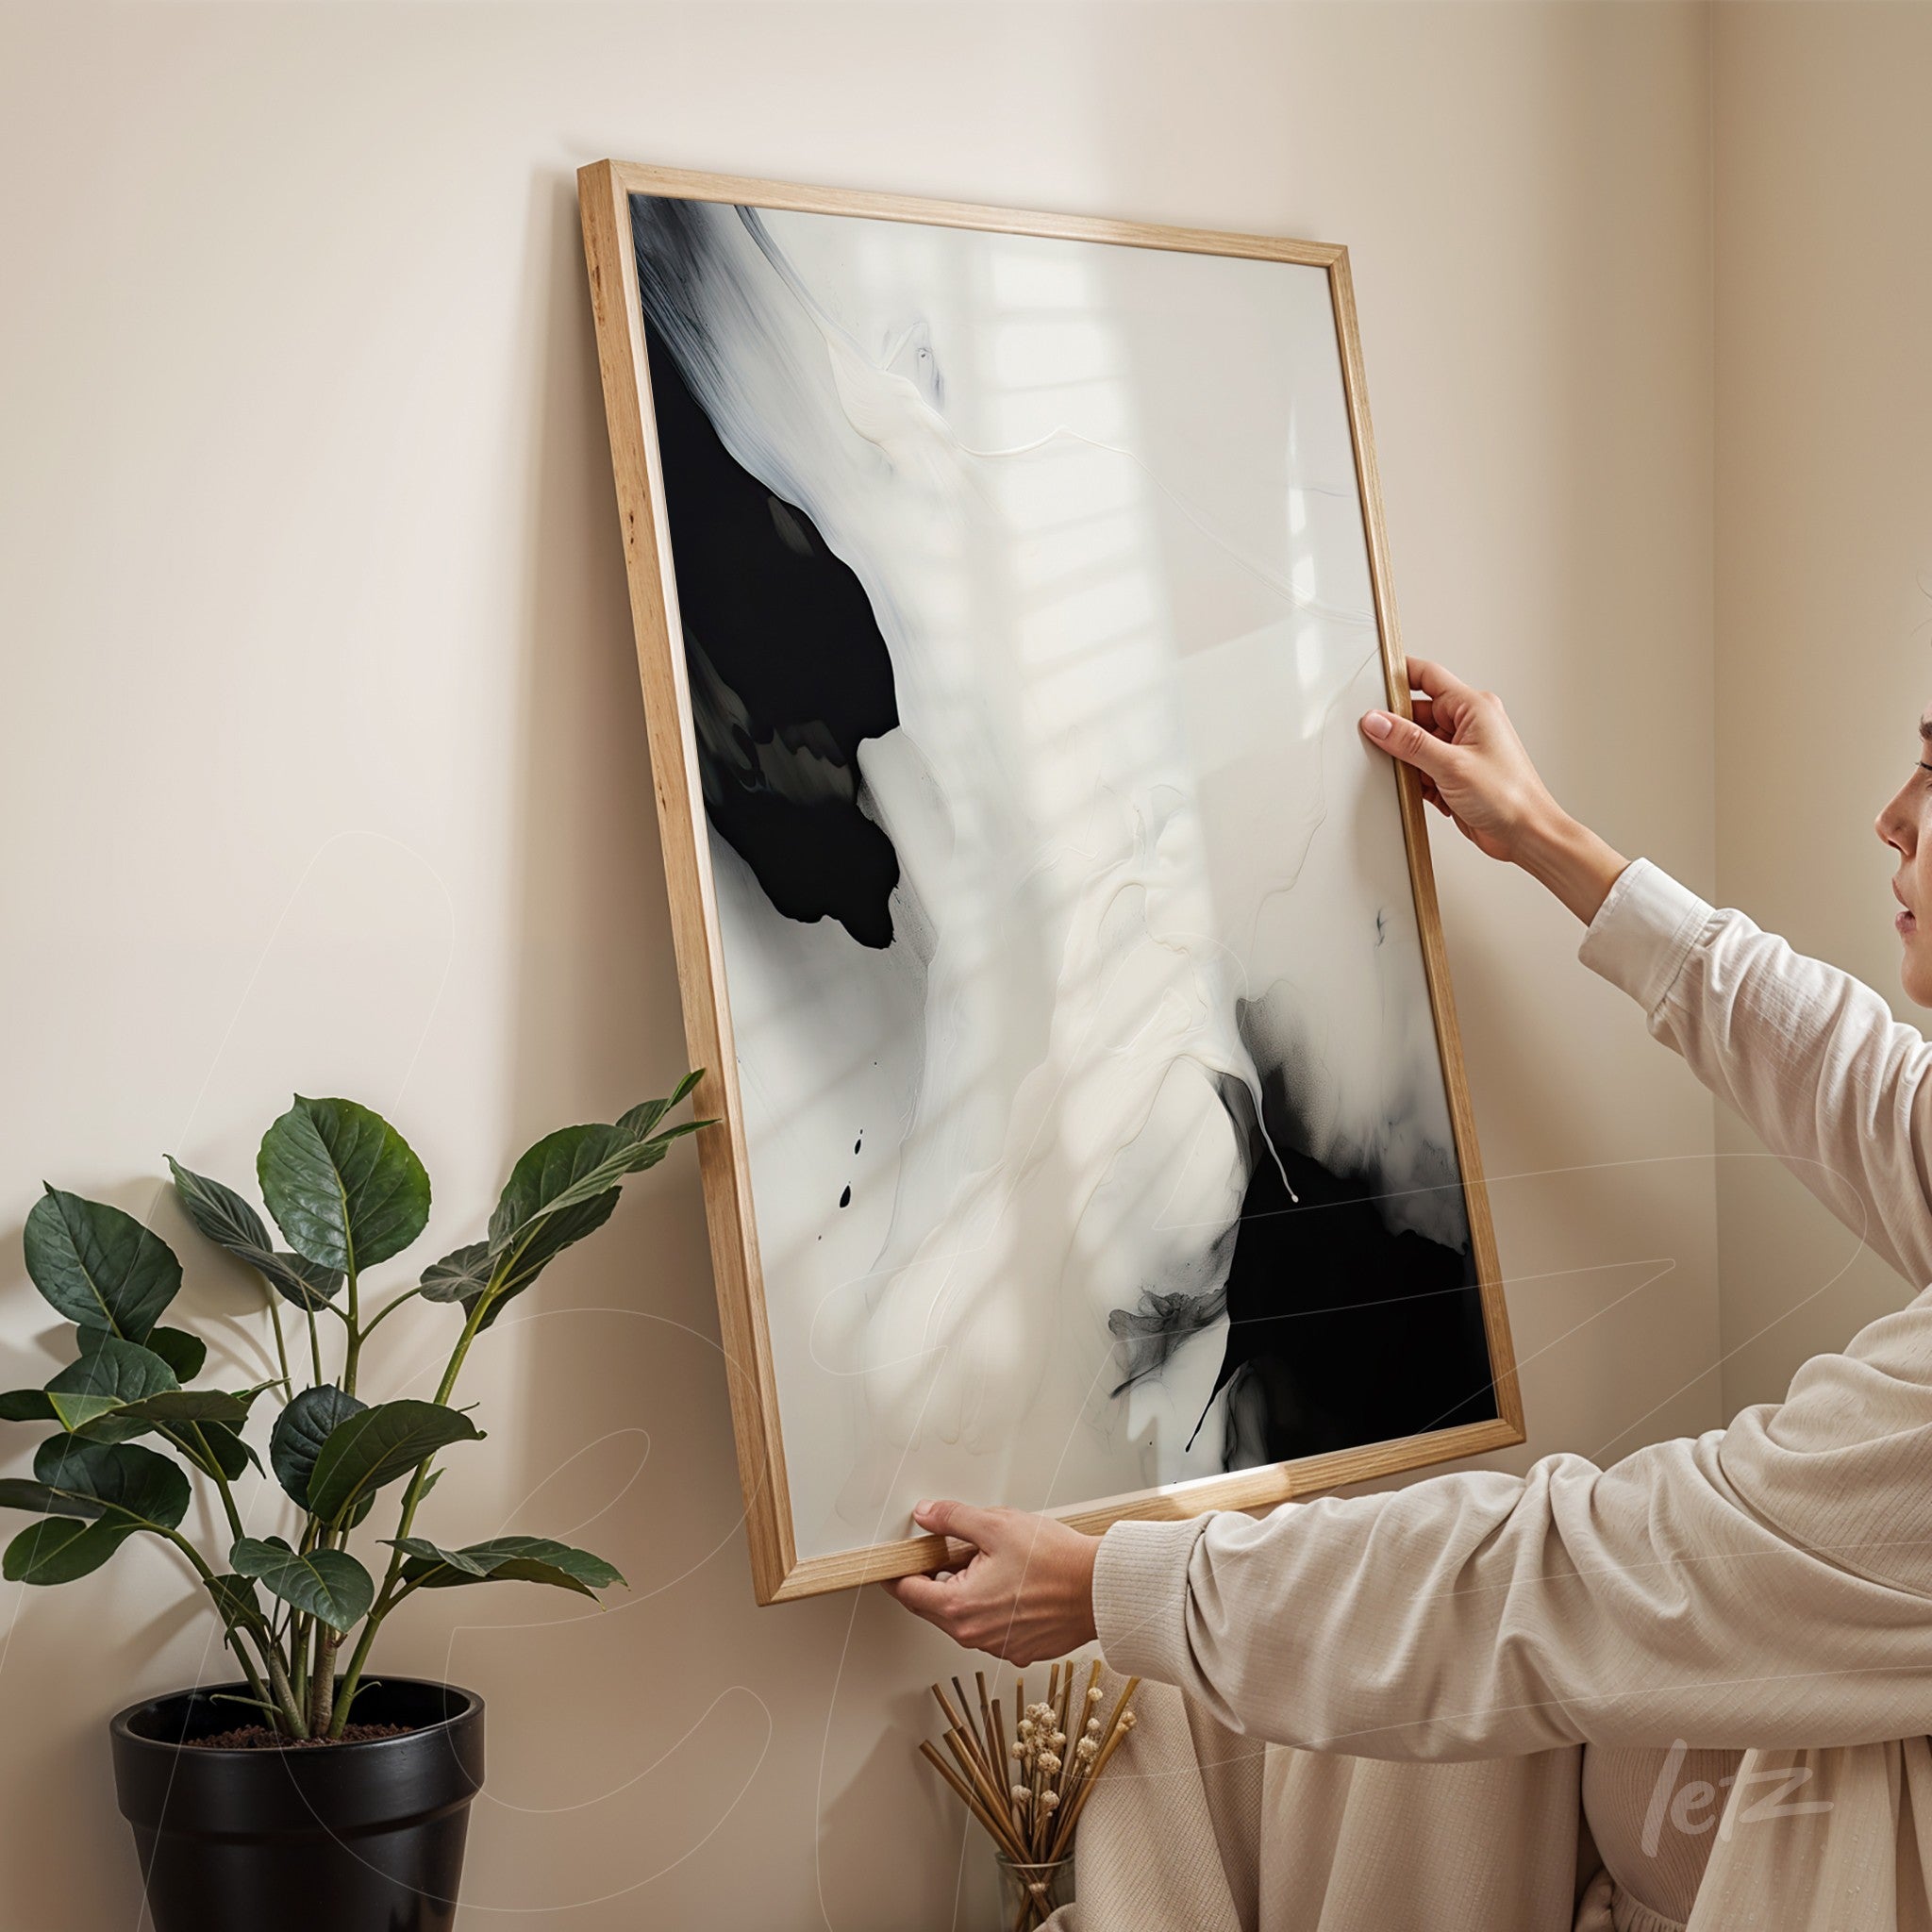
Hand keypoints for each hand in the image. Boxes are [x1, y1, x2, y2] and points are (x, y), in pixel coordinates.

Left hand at [880, 1500, 1099, 1664]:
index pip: (908, 1593)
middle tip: (954, 1549)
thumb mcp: (996, 1525)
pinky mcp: (1020, 1650)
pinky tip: (1012, 1583)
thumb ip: (953, 1519)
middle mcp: (974, 1636)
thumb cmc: (1055, 1560)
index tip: (899, 1560)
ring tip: (992, 1563)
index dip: (900, 1571)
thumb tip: (926, 1515)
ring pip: (964, 1618)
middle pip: (934, 1607)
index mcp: (959, 1607)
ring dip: (966, 1592)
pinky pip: (991, 1628)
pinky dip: (992, 1607)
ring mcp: (998, 1647)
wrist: (1100, 1589)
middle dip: (938, 1577)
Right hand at [1360, 657, 1627, 922]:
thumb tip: (1378, 722)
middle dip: (1397, 729)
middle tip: (1378, 740)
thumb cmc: (1509, 796)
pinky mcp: (1454, 773)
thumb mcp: (1451, 765)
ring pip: (1416, 743)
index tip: (1372, 682)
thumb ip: (1410, 741)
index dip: (1399, 675)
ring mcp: (1460, 749)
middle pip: (1417, 713)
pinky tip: (1417, 789)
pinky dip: (1414, 778)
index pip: (1428, 676)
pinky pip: (1422, 766)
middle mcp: (1468, 724)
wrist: (1526, 834)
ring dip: (1406, 758)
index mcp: (1474, 707)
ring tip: (1407, 773)